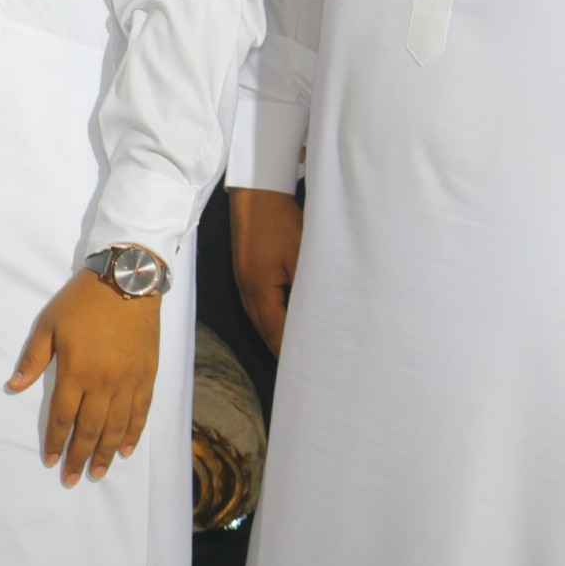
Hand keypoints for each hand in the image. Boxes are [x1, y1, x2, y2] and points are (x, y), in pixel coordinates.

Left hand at [7, 269, 161, 485]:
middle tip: (71, 478)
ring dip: (106, 453)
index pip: (61, 417)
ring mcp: (129, 382)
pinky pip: (141, 413)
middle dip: (79, 457)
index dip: (54, 441)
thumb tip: (13, 387)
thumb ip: (32, 359)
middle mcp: (104, 383)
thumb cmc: (81, 302)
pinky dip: (133, 434)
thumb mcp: (48, 325)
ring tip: (98, 473)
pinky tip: (126, 449)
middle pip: (90, 430)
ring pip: (116, 427)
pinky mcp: (147, 376)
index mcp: (76, 372)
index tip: (49, 460)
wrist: (126, 282)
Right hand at [230, 187, 303, 354]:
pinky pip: (258, 307)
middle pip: (265, 331)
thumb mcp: (301, 255)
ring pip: (260, 320)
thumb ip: (309, 287)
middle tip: (303, 369)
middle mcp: (247, 292)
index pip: (277, 332)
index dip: (290, 352)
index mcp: (260, 290)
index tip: (306, 369)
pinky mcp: (245, 274)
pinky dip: (271, 321)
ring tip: (294, 353)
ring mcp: (243, 283)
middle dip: (281, 350)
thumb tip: (321, 315)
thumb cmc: (280, 223)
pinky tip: (283, 324)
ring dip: (275, 337)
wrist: (255, 196)